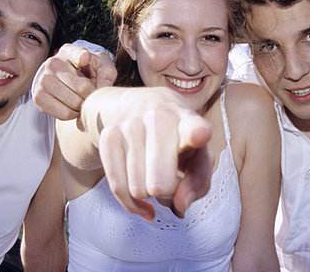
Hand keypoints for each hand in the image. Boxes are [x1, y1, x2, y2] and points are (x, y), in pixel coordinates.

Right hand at [33, 43, 116, 119]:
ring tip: (83, 99)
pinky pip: (64, 114)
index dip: (82, 57)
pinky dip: (73, 114)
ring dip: (83, 106)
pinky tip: (74, 107)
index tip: (84, 60)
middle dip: (92, 95)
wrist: (66, 82)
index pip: (77, 53)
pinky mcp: (39, 97)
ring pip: (73, 103)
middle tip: (92, 94)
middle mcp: (52, 63)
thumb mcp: (101, 66)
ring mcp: (43, 81)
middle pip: (82, 87)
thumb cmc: (87, 72)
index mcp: (69, 51)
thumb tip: (102, 87)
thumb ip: (107, 72)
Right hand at [81, 87, 213, 220]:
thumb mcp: (199, 156)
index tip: (199, 135)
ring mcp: (131, 125)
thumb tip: (179, 206)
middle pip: (160, 184)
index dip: (197, 134)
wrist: (143, 104)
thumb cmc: (178, 137)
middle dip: (167, 193)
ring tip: (154, 175)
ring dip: (148, 194)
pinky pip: (117, 188)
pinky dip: (131, 202)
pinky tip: (141, 198)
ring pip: (137, 190)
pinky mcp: (109, 136)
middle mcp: (159, 118)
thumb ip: (198, 183)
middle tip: (170, 179)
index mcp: (189, 122)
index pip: (194, 129)